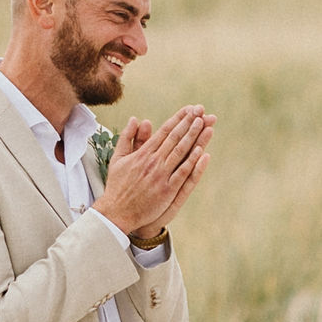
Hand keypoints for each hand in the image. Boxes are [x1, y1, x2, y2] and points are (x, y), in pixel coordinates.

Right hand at [94, 106, 211, 236]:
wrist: (116, 212)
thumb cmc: (117, 185)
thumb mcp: (118, 158)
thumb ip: (127, 137)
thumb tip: (135, 119)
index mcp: (143, 153)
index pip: (164, 131)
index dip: (178, 118)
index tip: (189, 109)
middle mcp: (153, 162)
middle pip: (175, 138)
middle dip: (189, 122)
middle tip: (201, 110)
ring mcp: (161, 176)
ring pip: (181, 152)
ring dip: (193, 136)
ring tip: (204, 123)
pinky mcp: (167, 190)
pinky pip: (182, 173)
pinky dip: (192, 161)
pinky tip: (202, 150)